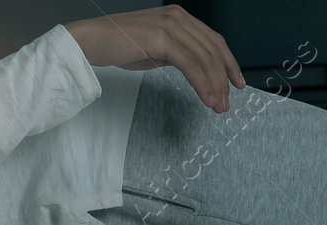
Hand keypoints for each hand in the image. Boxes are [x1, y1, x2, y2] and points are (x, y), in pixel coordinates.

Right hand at [66, 5, 244, 114]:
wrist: (91, 41)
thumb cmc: (116, 45)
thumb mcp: (153, 48)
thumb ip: (174, 53)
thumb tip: (192, 68)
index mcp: (178, 17)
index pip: (212, 40)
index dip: (227, 62)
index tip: (235, 82)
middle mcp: (178, 17)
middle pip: (213, 49)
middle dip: (223, 78)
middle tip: (226, 102)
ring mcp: (171, 26)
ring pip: (204, 58)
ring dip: (214, 85)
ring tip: (217, 106)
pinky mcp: (162, 39)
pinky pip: (190, 64)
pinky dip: (201, 83)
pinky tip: (205, 98)